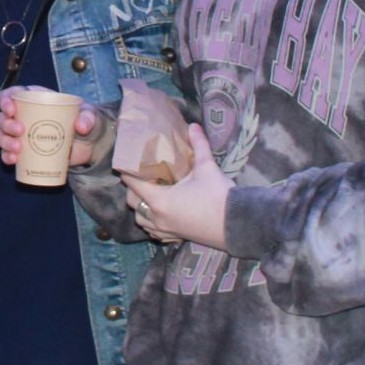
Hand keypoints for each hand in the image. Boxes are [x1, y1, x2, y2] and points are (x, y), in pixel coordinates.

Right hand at [0, 86, 100, 167]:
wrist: (90, 146)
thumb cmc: (86, 122)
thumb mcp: (90, 115)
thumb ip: (87, 117)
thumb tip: (80, 126)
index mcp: (35, 99)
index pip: (12, 94)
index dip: (5, 100)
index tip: (12, 110)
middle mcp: (24, 115)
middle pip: (2, 116)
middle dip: (6, 124)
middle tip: (20, 132)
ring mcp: (22, 134)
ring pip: (1, 134)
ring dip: (4, 141)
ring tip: (17, 149)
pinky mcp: (24, 151)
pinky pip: (7, 153)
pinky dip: (6, 156)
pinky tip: (12, 160)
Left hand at [123, 125, 229, 247]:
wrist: (239, 225)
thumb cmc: (219, 196)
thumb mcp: (207, 167)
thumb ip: (198, 145)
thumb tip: (193, 126)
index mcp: (160, 200)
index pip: (133, 184)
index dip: (127, 172)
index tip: (125, 162)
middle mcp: (158, 218)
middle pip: (133, 202)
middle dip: (133, 189)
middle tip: (139, 175)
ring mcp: (166, 231)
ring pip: (141, 220)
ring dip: (140, 207)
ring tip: (148, 194)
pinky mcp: (177, 238)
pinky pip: (155, 232)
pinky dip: (151, 222)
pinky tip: (160, 213)